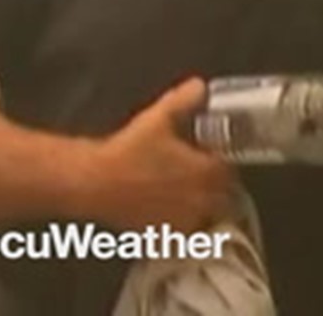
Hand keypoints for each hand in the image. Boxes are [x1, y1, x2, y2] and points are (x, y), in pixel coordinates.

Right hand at [81, 78, 234, 231]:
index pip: (228, 168)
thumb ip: (182, 101)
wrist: (94, 182)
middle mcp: (205, 200)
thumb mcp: (156, 118)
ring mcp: (188, 221)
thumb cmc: (127, 151)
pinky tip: (164, 211)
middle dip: (212, 186)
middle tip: (191, 175)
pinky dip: (180, 223)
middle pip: (223, 196)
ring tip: (178, 194)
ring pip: (205, 216)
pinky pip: (185, 232)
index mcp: (209, 172)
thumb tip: (200, 86)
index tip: (204, 157)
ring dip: (199, 206)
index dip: (216, 161)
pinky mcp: (169, 236)